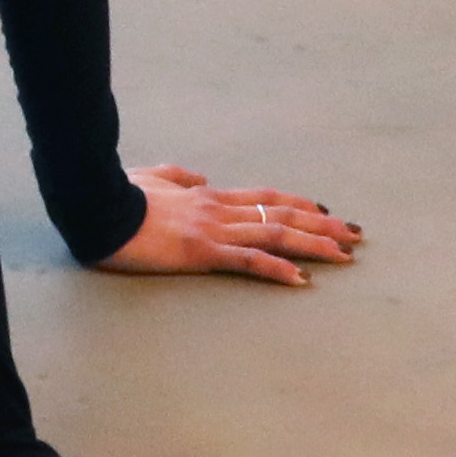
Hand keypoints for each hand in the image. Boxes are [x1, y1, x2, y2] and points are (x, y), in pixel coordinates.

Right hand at [99, 161, 362, 285]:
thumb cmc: (120, 194)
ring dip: (314, 245)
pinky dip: (277, 269)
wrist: (99, 206)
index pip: (266, 198)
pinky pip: (248, 260)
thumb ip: (179, 176)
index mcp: (210, 195)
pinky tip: (300, 280)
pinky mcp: (201, 251)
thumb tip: (200, 177)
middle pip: (283, 214)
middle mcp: (220, 209)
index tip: (327, 212)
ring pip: (275, 234)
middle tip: (356, 234)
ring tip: (345, 256)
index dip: (300, 204)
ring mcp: (213, 229)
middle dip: (323, 225)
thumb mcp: (153, 177)